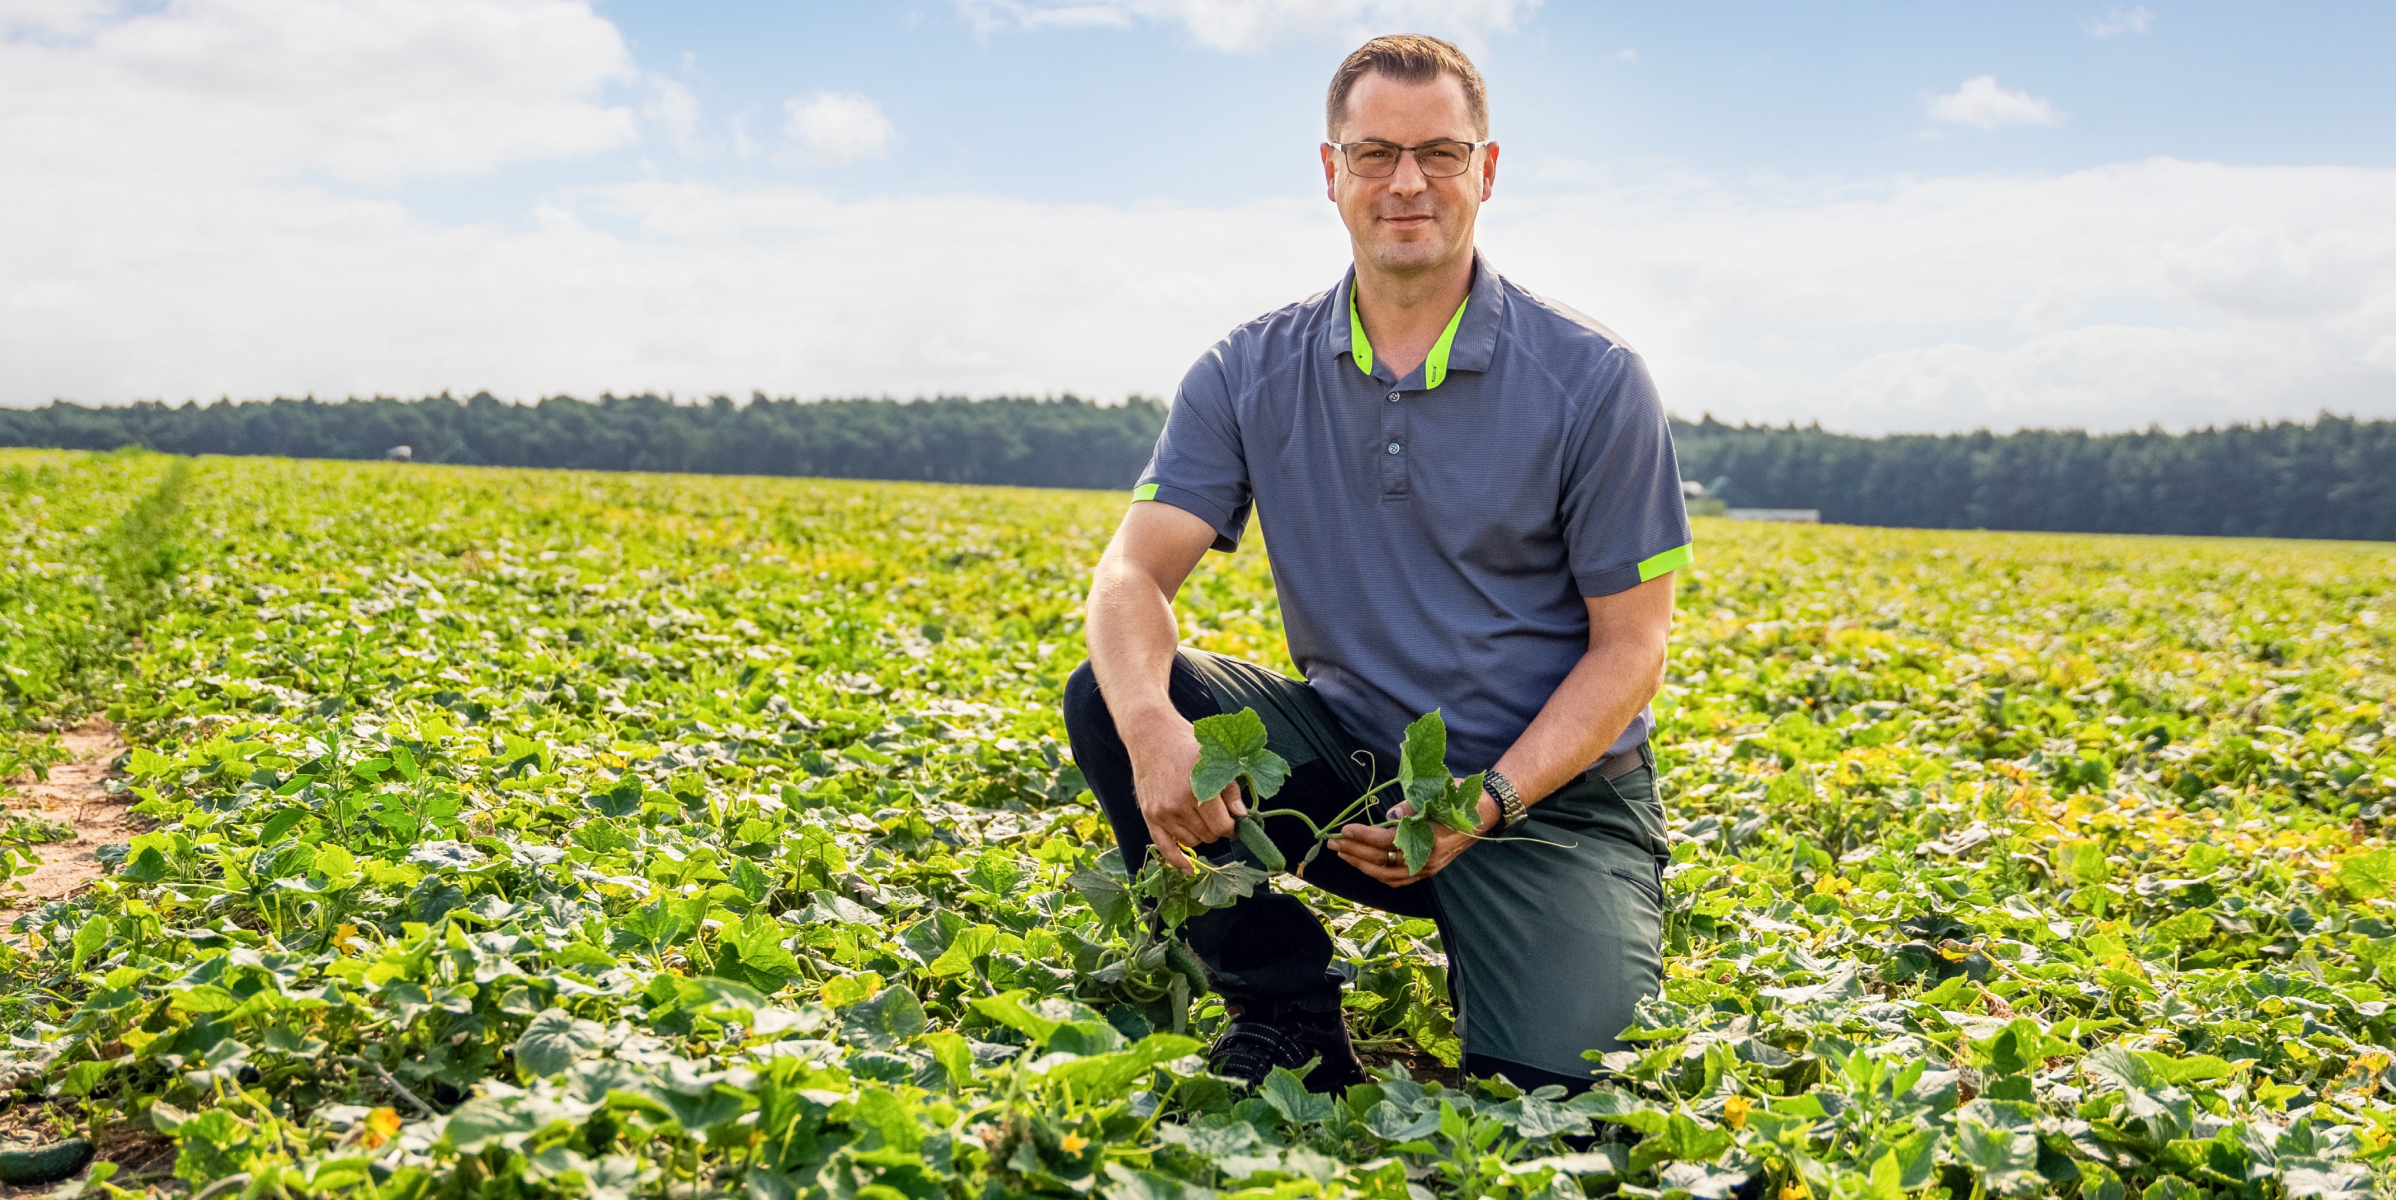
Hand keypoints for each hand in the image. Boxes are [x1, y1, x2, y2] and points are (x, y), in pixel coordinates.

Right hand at [1125, 716, 1245, 872]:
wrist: (1151, 735)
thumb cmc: (1186, 743)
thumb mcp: (1216, 759)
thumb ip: (1230, 790)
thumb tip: (1242, 816)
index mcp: (1198, 791)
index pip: (1223, 826)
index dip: (1232, 826)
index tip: (1235, 820)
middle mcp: (1178, 806)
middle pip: (1208, 836)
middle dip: (1217, 828)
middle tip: (1218, 814)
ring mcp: (1162, 813)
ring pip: (1191, 842)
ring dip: (1201, 835)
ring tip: (1201, 816)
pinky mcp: (1149, 816)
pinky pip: (1164, 847)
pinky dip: (1177, 860)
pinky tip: (1189, 869)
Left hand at [1325, 791, 1497, 886]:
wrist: (1487, 810)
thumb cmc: (1461, 797)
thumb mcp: (1436, 793)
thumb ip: (1409, 807)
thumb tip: (1386, 818)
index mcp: (1429, 839)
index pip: (1388, 842)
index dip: (1363, 836)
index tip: (1344, 829)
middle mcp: (1428, 859)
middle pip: (1383, 861)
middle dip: (1354, 852)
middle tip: (1332, 842)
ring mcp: (1429, 867)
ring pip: (1388, 875)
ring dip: (1362, 865)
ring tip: (1343, 853)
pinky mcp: (1429, 870)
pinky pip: (1399, 880)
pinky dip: (1379, 875)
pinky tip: (1364, 866)